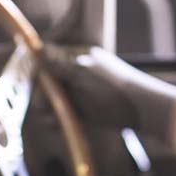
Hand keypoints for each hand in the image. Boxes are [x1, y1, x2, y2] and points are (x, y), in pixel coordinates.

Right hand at [43, 45, 175, 139]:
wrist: (143, 110)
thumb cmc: (113, 88)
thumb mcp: (82, 73)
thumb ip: (58, 64)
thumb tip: (37, 50)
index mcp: (79, 58)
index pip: (50, 61)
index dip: (39, 73)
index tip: (32, 85)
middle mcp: (80, 74)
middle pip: (52, 83)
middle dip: (44, 96)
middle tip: (43, 108)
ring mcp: (84, 93)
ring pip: (58, 100)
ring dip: (49, 109)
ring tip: (50, 120)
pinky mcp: (87, 112)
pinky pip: (68, 114)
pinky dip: (59, 119)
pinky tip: (55, 125)